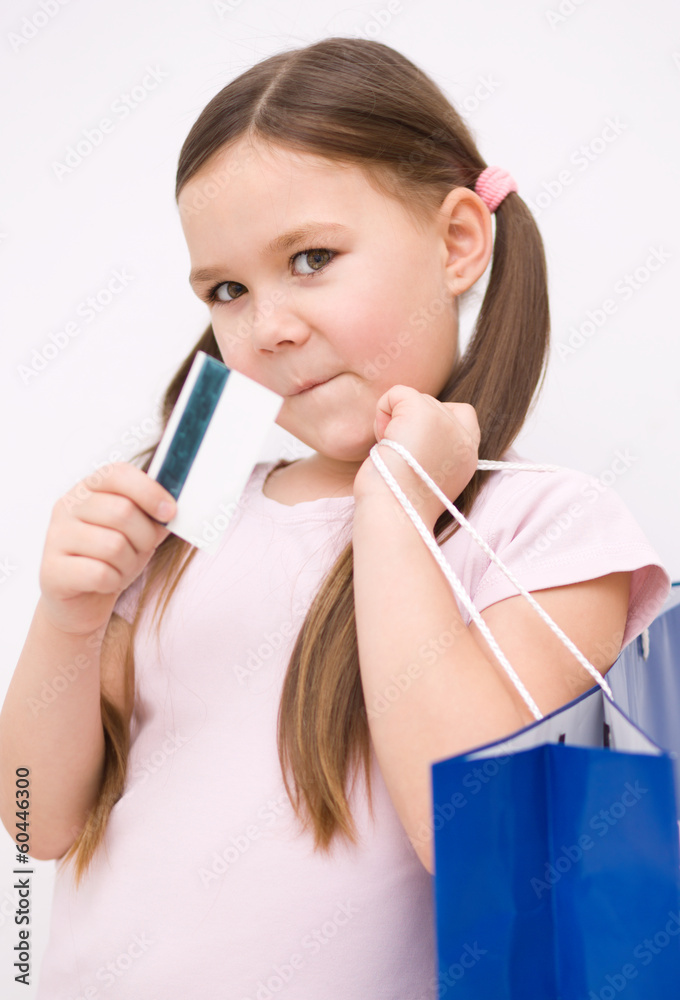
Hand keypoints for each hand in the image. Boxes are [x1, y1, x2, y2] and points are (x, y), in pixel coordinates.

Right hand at [39, 462, 176, 635]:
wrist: (83, 601)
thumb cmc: (114, 559)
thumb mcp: (140, 531)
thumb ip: (156, 514)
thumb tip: (177, 506)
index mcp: (89, 488)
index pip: (119, 473)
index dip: (149, 491)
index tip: (170, 512)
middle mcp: (67, 506)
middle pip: (122, 511)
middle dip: (144, 537)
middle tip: (142, 549)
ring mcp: (55, 537)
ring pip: (113, 545)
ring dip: (129, 563)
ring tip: (121, 567)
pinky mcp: (52, 570)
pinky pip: (99, 573)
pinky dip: (113, 581)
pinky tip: (105, 582)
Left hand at [353, 386, 479, 529]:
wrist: (394, 514)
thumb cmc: (399, 505)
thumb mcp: (429, 477)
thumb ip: (433, 449)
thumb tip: (410, 431)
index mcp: (468, 457)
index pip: (464, 415)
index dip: (437, 421)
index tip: (418, 448)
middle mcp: (463, 438)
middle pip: (433, 405)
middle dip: (410, 423)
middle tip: (400, 456)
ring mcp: (445, 422)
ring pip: (414, 399)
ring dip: (394, 420)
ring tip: (392, 451)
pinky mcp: (422, 412)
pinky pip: (397, 393)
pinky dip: (383, 410)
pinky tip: (383, 438)